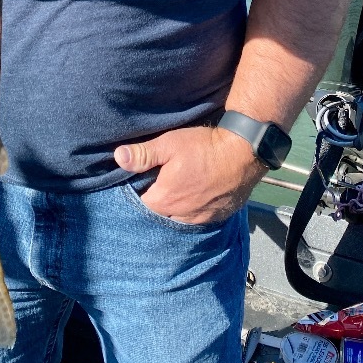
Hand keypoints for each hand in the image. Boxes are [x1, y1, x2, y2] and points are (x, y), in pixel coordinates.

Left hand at [113, 125, 267, 224]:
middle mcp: (181, 216)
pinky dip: (195, 209)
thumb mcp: (169, 144)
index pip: (141, 204)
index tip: (142, 180)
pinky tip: (198, 194)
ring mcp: (202, 218)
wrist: (244, 152)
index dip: (140, 191)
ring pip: (180, 218)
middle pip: (161, 214)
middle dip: (158, 201)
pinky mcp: (219, 216)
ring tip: (180, 189)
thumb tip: (118, 157)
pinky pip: (200, 217)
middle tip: (161, 183)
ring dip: (177, 207)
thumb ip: (143, 154)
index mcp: (164, 200)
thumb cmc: (204, 147)